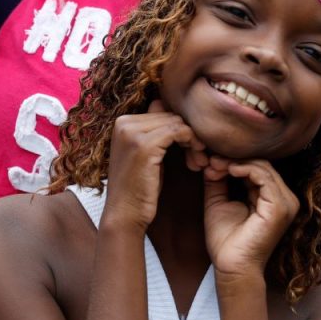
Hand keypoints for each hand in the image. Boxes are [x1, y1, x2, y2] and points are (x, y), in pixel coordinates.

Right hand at [102, 100, 204, 232]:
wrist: (124, 216)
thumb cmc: (138, 188)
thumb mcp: (145, 153)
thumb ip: (153, 130)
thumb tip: (163, 103)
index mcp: (121, 122)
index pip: (161, 111)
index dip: (180, 130)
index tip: (190, 150)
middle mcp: (123, 123)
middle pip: (170, 116)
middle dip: (188, 136)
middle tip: (199, 158)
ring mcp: (132, 133)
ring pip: (176, 123)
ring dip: (193, 141)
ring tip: (198, 161)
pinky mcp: (144, 145)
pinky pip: (178, 131)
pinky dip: (191, 143)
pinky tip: (196, 160)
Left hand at [203, 159, 298, 281]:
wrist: (231, 267)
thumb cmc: (226, 241)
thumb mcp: (219, 201)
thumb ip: (218, 180)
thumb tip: (212, 159)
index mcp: (273, 198)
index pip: (258, 168)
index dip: (234, 161)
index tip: (211, 161)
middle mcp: (285, 199)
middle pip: (262, 165)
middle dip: (234, 159)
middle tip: (212, 161)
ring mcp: (285, 203)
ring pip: (263, 167)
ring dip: (236, 163)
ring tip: (216, 166)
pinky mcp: (279, 207)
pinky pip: (264, 177)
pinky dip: (245, 168)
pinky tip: (229, 170)